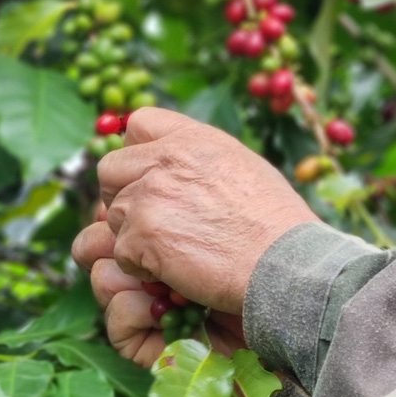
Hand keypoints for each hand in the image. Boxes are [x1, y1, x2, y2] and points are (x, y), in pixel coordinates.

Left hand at [71, 108, 316, 361]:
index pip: (138, 124)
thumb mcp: (245, 168)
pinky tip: (173, 272)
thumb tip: (179, 164)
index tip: (149, 176)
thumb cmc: (277, 225)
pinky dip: (141, 267)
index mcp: (193, 139)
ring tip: (173, 252)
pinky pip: (121, 252)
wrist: (284, 263)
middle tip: (150, 221)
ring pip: (115, 215)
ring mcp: (149, 196)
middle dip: (123, 195)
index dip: (137, 152)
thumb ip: (203, 160)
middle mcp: (166, 158)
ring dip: (135, 236)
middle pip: (111, 169)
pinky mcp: (141, 234)